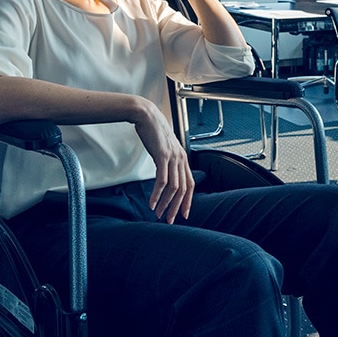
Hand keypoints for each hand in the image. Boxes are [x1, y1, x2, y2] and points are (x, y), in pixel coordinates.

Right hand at [132, 98, 193, 222]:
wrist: (147, 116)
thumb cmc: (153, 132)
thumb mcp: (164, 148)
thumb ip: (167, 161)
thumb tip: (165, 174)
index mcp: (183, 158)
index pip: (190, 184)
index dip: (188, 201)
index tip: (183, 214)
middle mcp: (181, 159)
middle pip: (183, 189)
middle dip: (176, 207)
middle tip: (170, 220)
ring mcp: (173, 158)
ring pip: (173, 188)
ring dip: (165, 203)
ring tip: (158, 214)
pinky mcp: (163, 156)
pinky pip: (162, 180)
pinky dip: (157, 194)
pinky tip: (152, 203)